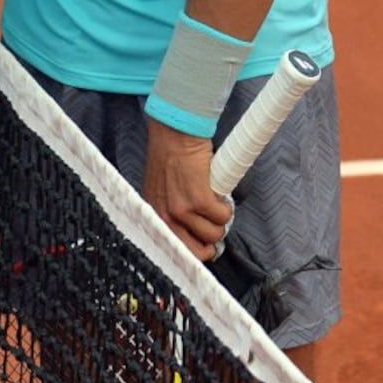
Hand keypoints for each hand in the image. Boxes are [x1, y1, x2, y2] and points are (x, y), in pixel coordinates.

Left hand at [143, 117, 233, 260]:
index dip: (194, 251)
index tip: (205, 248)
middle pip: (197, 251)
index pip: (174, 250)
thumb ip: (172, 210)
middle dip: (211, 240)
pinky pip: (223, 216)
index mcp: (155, 215)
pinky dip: (227, 207)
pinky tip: (220, 194)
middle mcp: (165, 216)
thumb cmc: (170, 154)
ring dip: (221, 220)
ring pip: (214, 234)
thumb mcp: (162, 189)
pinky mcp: (199, 199)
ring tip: (215, 202)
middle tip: (214, 222)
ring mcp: (181, 209)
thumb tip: (195, 232)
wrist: (174, 131)